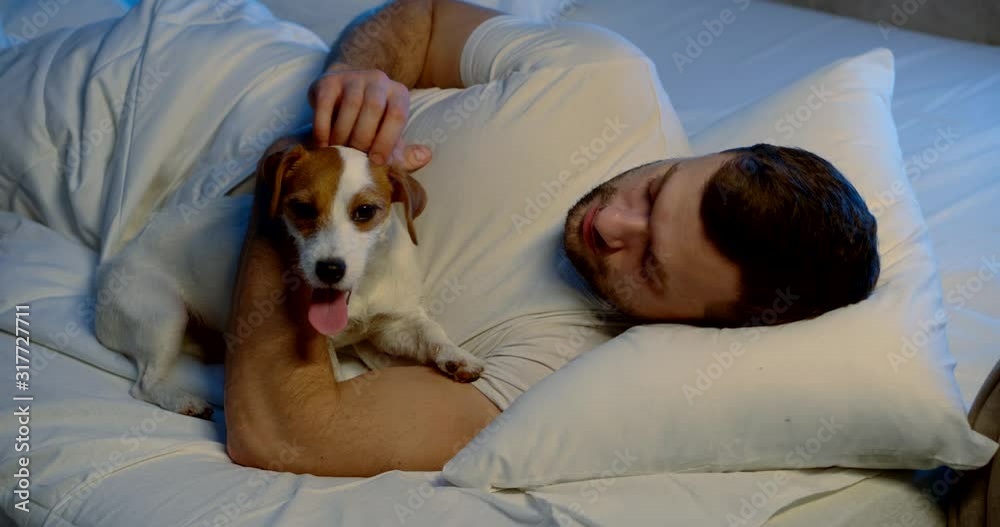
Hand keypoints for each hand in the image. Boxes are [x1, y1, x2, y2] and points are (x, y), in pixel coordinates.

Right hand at [308, 65, 430, 170]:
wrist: (342, 99)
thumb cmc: (371, 126)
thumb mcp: (389, 139)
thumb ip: (405, 154)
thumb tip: (426, 156)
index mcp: (399, 94)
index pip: (398, 115)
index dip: (387, 141)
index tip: (376, 161)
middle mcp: (379, 80)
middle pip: (374, 108)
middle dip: (363, 138)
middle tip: (354, 157)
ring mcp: (353, 77)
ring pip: (350, 106)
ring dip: (343, 134)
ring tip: (337, 152)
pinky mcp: (329, 80)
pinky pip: (325, 104)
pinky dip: (323, 128)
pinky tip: (323, 145)